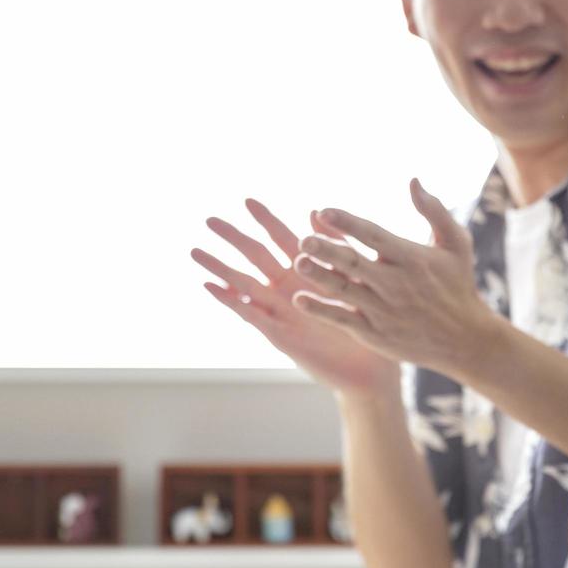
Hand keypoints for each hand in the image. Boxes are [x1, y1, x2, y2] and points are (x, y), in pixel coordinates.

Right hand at [192, 199, 398, 394]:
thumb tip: (314, 210)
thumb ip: (335, 246)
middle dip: (233, 237)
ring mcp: (280, 310)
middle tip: (210, 219)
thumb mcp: (354, 278)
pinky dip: (229, 300)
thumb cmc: (368, 323)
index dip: (266, 219)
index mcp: (308, 271)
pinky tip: (209, 287)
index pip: (282, 237)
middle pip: (256, 256)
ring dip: (220, 267)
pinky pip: (249, 313)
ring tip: (196, 251)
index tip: (247, 199)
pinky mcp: (277, 333)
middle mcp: (289, 287)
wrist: (371, 368)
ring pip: (244, 283)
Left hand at [291, 179, 496, 378]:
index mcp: (411, 258)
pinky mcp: (374, 333)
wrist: (464, 341)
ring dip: (319, 276)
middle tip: (303, 240)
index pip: (374, 236)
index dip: (348, 223)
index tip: (323, 210)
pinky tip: (300, 300)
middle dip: (327, 250)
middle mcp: (395, 283)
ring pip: (344, 290)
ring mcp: (382, 310)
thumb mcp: (456, 244)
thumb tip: (413, 180)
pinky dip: (321, 310)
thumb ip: (434, 211)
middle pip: (354, 263)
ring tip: (298, 262)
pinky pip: (342, 319)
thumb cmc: (458, 285)